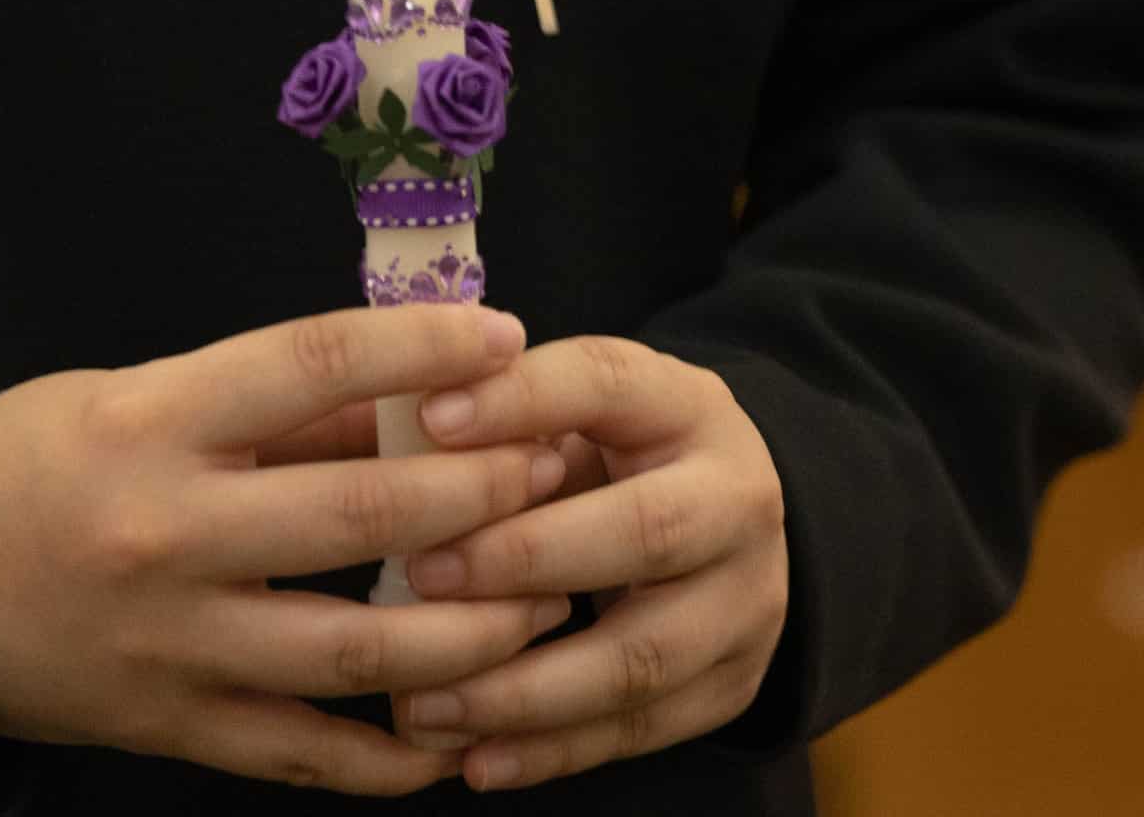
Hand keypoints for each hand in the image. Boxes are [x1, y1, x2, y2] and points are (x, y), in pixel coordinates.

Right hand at [0, 306, 574, 795]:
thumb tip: (407, 400)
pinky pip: (305, 752)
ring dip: (471, 629)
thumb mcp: (141, 394)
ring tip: (543, 602)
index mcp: (152, 421)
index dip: (418, 347)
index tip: (501, 335)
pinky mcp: (172, 726)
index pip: (310, 364)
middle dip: (482, 489)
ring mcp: (173, 641)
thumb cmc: (41, 460)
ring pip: (356, 648)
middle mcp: (166, 531)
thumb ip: (273, 410)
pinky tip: (458, 738)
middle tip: (557, 467)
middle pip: (360, 512)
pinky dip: (390, 756)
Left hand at [395, 336, 787, 792]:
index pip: (605, 383)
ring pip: (641, 656)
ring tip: (424, 702)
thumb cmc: (611, 448)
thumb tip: (396, 416)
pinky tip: (474, 760)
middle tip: (420, 574)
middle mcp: (736, 497)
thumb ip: (502, 410)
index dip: (520, 399)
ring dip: (523, 688)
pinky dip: (552, 751)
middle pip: (645, 530)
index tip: (428, 419)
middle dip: (524, 558)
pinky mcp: (734, 684)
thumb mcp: (574, 406)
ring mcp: (747, 600)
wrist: (725, 512)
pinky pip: (640, 730)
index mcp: (685, 403)